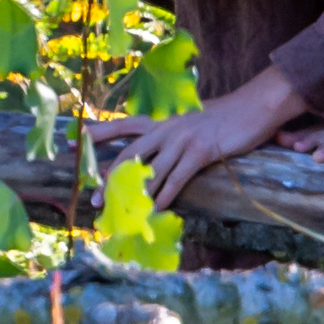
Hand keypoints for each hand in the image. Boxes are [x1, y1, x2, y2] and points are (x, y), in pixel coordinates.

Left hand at [94, 66, 302, 204]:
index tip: (72, 142)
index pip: (121, 125)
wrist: (250, 108)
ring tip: (123, 214)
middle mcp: (164, 127)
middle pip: (128, 155)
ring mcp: (181, 139)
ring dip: (135, 196)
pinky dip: (164, 197)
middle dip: (109, 179)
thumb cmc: (219, 117)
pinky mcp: (199, 152)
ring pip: (150, 172)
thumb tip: (151, 158)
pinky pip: (175, 179)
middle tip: (96, 200)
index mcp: (159, 119)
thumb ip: (167, 135)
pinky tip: (155, 211)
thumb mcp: (187, 120)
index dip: (96, 134)